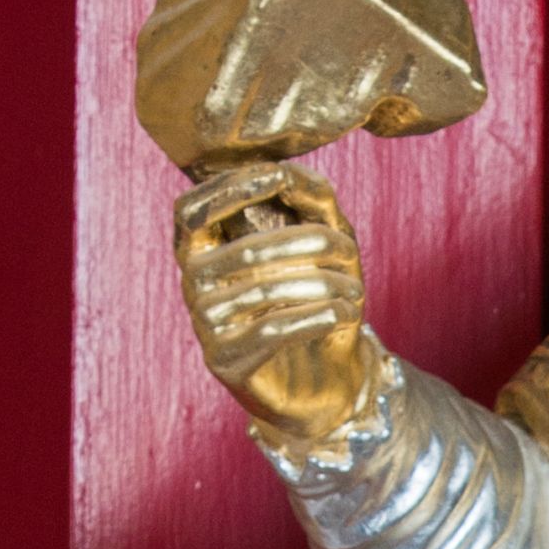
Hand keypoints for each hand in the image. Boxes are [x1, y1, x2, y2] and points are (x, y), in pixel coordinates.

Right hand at [171, 164, 374, 453]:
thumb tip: (286, 170)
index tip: (276, 175)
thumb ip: (308, 199)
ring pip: (264, 290)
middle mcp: (192, 284)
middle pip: (246, 249)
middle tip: (348, 251)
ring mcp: (204, 324)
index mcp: (201, 248)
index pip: (192, 209)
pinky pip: (272, 329)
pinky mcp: (225, 362)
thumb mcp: (324, 241)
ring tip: (356, 289)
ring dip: (322, 284)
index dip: (229, 190)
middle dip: (307, 244)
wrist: (328, 378)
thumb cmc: (318, 298)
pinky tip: (346, 314)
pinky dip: (317, 316)